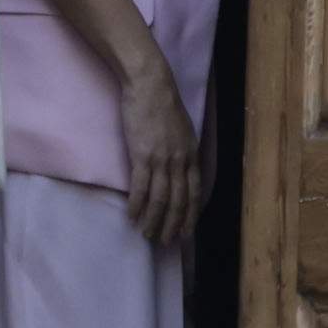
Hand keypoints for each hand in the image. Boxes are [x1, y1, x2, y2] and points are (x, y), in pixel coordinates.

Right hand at [117, 63, 199, 246]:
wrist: (150, 85)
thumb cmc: (163, 103)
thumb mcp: (183, 130)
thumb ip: (183, 151)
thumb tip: (180, 169)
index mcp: (191, 154)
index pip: (194, 192)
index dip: (190, 215)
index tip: (186, 232)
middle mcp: (180, 161)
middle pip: (178, 201)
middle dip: (173, 225)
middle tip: (166, 243)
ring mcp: (162, 159)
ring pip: (161, 199)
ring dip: (155, 221)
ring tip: (148, 235)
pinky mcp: (142, 156)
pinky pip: (141, 188)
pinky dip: (138, 206)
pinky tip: (132, 217)